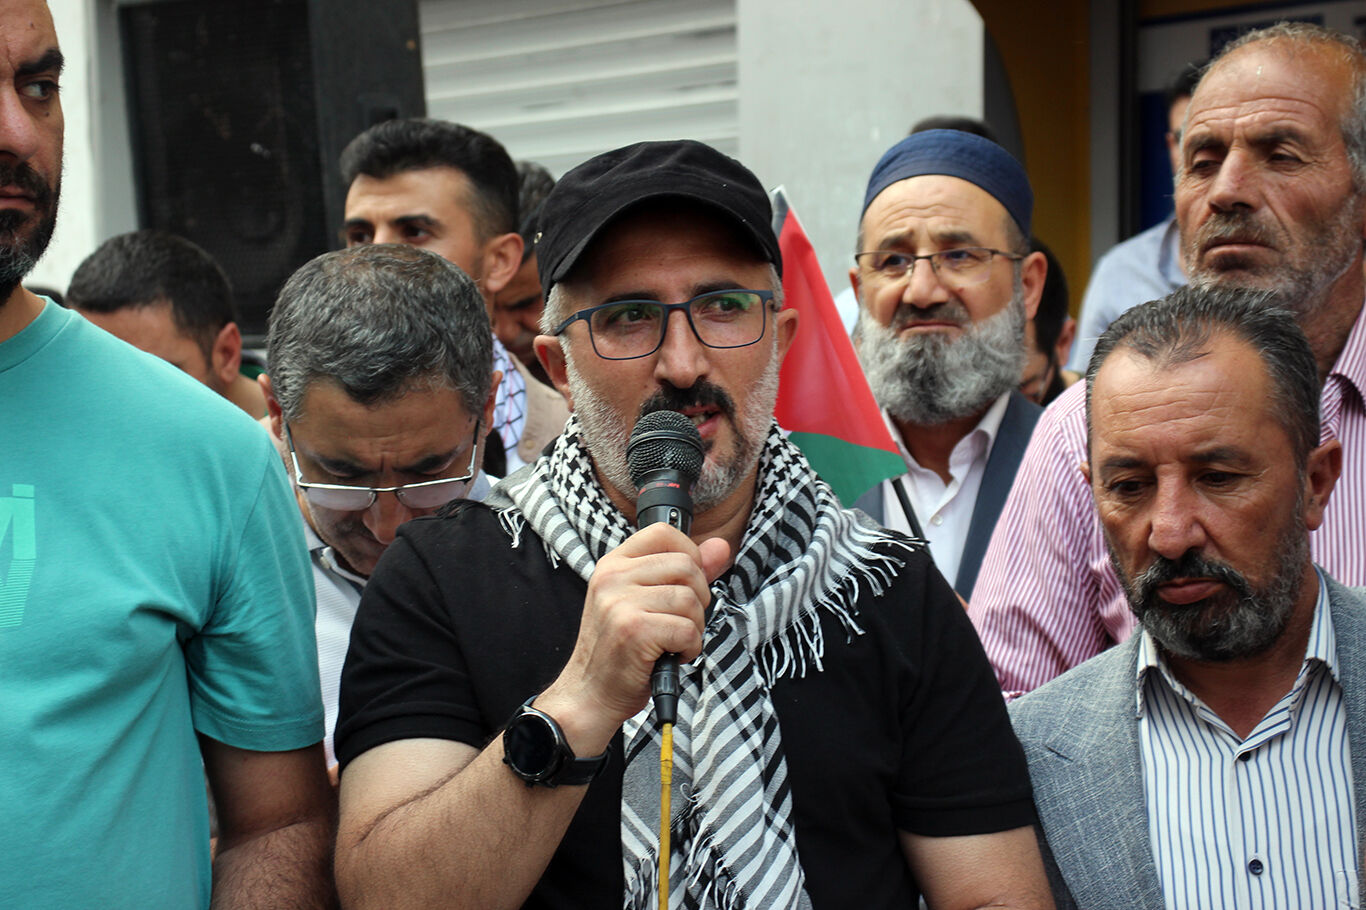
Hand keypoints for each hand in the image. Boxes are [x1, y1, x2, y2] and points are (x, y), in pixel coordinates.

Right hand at [537, 523, 729, 753]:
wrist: (591, 693)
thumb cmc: (621, 648)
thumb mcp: (644, 600)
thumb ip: (685, 571)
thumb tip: (722, 546)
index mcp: (613, 564)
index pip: (663, 533)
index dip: (689, 554)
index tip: (688, 583)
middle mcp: (613, 577)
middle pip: (686, 566)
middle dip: (698, 597)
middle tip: (681, 621)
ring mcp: (620, 603)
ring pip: (690, 599)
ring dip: (695, 627)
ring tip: (674, 641)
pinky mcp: (634, 630)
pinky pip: (688, 629)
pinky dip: (690, 648)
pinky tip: (673, 655)